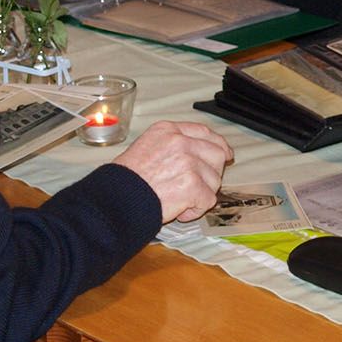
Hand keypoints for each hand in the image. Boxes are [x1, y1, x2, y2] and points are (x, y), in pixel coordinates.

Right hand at [112, 121, 231, 222]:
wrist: (115, 199)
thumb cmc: (125, 179)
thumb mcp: (146, 147)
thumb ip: (172, 145)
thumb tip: (199, 152)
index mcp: (168, 130)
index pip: (204, 132)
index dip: (218, 145)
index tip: (225, 155)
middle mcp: (180, 142)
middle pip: (216, 155)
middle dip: (212, 173)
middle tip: (199, 186)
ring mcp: (188, 162)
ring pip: (214, 180)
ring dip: (201, 194)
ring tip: (179, 200)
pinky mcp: (192, 185)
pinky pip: (208, 201)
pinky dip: (195, 210)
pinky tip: (178, 211)